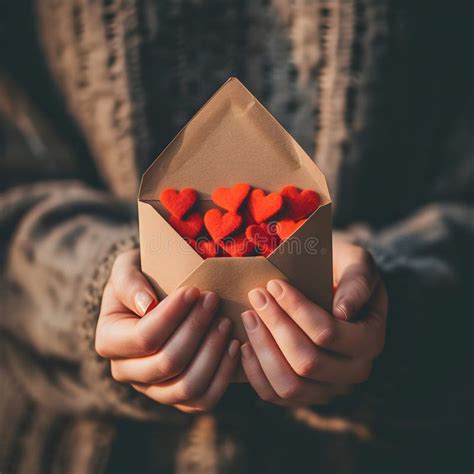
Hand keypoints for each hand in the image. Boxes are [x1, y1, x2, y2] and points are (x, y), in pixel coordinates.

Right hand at [95, 249, 238, 412]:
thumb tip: (147, 305)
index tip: (194, 290)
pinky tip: (233, 346)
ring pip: (187, 387)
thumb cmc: (140, 280)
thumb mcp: (127, 269)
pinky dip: (222, 375)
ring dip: (212, 353)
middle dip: (196, 329)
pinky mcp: (178, 396)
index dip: (173, 315)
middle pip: (167, 363)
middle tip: (213, 300)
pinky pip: (202, 400)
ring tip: (225, 322)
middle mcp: (126, 371)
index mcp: (109, 341)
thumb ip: (128, 282)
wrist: (150, 297)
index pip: (144, 337)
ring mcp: (153, 389)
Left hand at [240, 236, 387, 405]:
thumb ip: (356, 280)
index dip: (297, 310)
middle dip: (275, 325)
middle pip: (307, 362)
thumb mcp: (356, 262)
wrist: (333, 288)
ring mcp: (330, 387)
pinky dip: (256, 373)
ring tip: (248, 317)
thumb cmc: (341, 271)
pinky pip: (276, 396)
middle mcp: (355, 371)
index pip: (328, 333)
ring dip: (263, 349)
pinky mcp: (306, 394)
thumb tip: (343, 311)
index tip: (274, 285)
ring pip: (291, 385)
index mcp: (371, 339)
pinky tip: (245, 344)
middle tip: (256, 296)